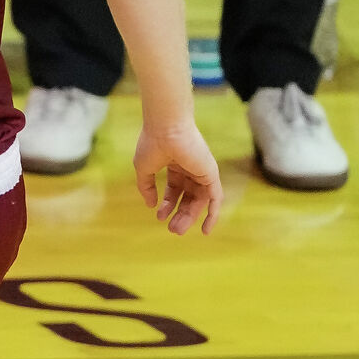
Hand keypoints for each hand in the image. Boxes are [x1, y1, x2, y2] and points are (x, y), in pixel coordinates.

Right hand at [132, 119, 223, 235]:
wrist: (166, 128)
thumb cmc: (152, 144)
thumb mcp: (144, 169)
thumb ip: (147, 187)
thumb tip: (151, 205)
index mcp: (175, 165)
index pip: (174, 190)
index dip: (167, 204)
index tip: (159, 217)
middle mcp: (191, 169)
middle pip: (188, 197)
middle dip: (179, 213)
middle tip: (172, 230)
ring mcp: (202, 172)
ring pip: (200, 200)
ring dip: (190, 216)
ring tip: (178, 230)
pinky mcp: (211, 174)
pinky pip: (215, 198)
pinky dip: (212, 214)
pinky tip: (206, 228)